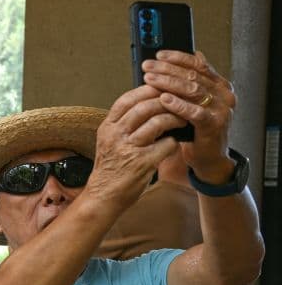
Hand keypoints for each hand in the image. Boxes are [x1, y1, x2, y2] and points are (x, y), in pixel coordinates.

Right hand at [87, 85, 180, 210]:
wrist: (103, 196)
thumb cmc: (111, 167)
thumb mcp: (109, 140)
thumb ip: (124, 122)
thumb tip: (149, 102)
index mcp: (107, 127)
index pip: (127, 99)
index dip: (147, 90)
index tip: (162, 88)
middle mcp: (115, 135)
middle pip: (145, 106)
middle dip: (166, 102)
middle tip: (178, 103)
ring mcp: (128, 149)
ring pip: (157, 122)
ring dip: (174, 119)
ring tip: (181, 121)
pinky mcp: (142, 163)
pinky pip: (166, 144)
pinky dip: (174, 141)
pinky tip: (174, 143)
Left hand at [141, 50, 236, 181]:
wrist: (209, 157)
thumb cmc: (197, 131)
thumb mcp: (193, 104)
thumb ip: (189, 84)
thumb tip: (179, 60)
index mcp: (219, 85)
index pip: (198, 65)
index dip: (177, 58)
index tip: (159, 55)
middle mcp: (224, 94)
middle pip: (193, 75)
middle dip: (168, 69)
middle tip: (148, 66)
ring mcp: (221, 109)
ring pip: (193, 90)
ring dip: (168, 83)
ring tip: (150, 79)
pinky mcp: (214, 124)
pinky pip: (194, 111)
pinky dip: (178, 104)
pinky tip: (163, 99)